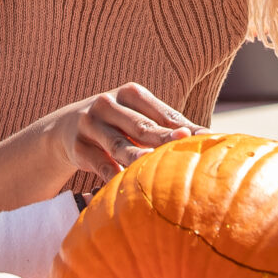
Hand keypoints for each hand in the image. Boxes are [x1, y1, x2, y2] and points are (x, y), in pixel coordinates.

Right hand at [49, 83, 199, 181]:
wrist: (65, 128)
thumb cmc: (118, 125)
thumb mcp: (137, 118)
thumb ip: (167, 127)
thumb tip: (211, 139)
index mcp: (131, 93)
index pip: (163, 113)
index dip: (184, 126)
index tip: (205, 137)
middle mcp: (109, 104)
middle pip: (142, 126)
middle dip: (164, 136)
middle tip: (184, 142)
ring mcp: (90, 124)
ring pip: (118, 145)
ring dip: (136, 155)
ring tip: (152, 162)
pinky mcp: (77, 146)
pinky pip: (98, 163)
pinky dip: (111, 174)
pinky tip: (123, 183)